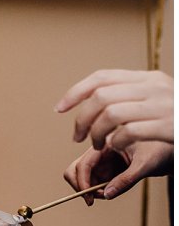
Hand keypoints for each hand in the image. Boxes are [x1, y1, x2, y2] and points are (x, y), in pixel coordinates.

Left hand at [56, 69, 173, 150]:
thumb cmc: (177, 121)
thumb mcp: (156, 100)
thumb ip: (129, 96)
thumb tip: (89, 100)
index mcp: (149, 77)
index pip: (102, 77)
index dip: (75, 92)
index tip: (59, 109)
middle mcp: (156, 87)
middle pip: (102, 96)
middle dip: (82, 118)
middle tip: (77, 136)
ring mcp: (165, 106)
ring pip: (111, 113)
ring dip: (96, 132)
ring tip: (96, 145)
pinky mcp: (170, 126)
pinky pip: (129, 132)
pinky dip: (115, 141)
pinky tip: (113, 148)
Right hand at [64, 141, 172, 201]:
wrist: (169, 150)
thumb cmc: (160, 149)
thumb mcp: (145, 165)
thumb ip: (126, 180)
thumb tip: (107, 194)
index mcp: (106, 143)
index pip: (84, 163)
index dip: (82, 182)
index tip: (89, 197)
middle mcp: (100, 152)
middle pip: (75, 169)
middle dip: (80, 185)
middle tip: (92, 199)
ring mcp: (102, 161)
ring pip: (83, 177)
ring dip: (90, 189)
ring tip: (108, 193)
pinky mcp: (108, 169)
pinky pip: (95, 182)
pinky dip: (99, 190)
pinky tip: (114, 189)